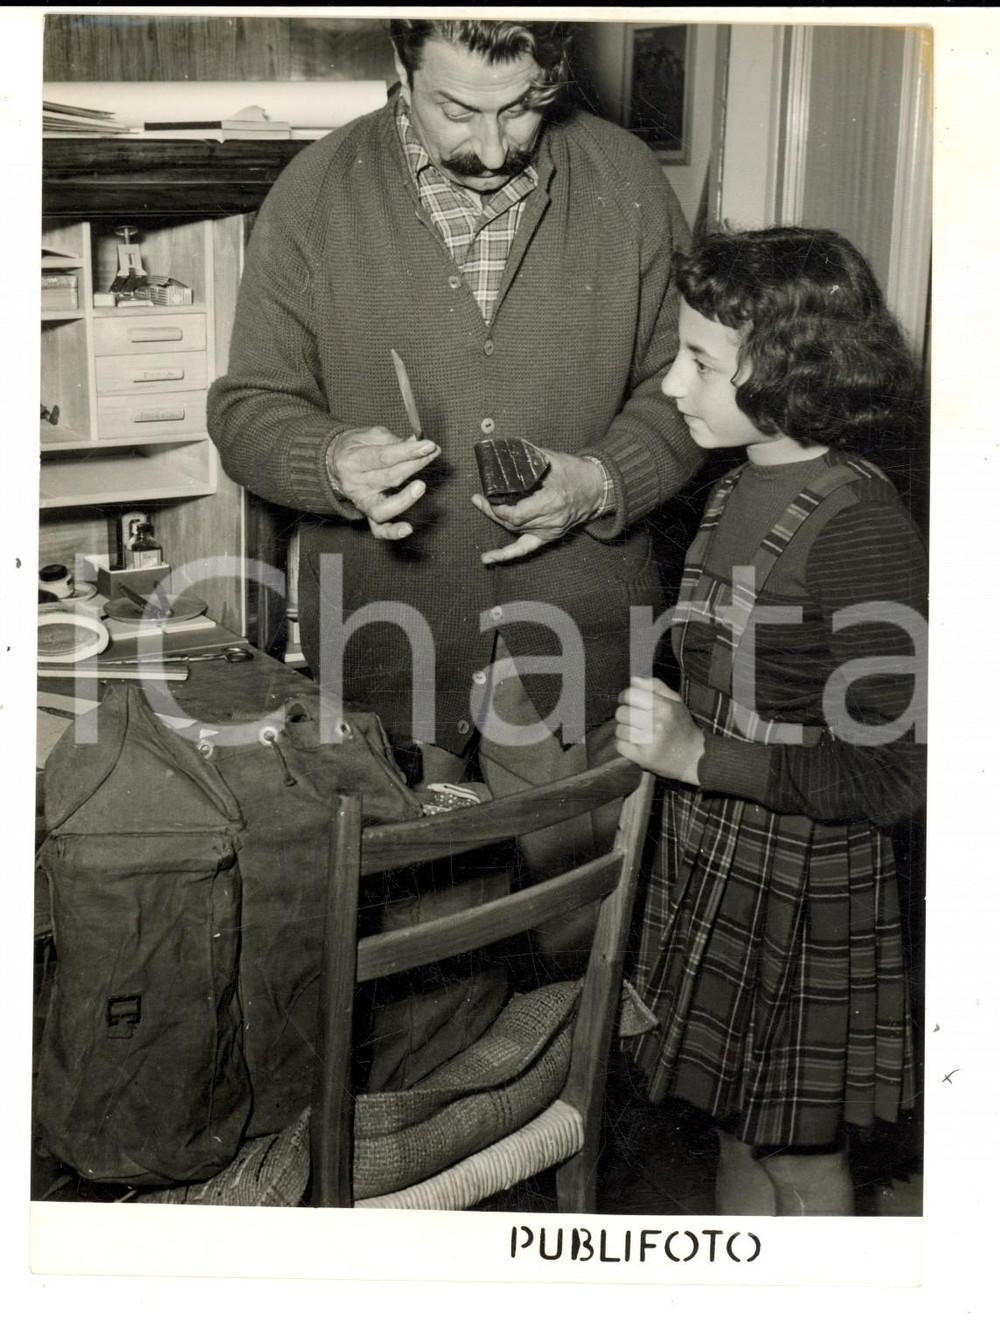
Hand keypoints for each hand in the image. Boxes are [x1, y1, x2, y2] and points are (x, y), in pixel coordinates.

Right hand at [327, 426, 440, 540]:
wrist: (333, 465)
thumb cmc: (355, 447)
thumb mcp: (368, 435)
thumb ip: (392, 440)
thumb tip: (417, 442)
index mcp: (352, 461)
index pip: (384, 457)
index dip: (408, 451)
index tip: (429, 445)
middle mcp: (355, 484)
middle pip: (389, 479)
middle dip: (414, 465)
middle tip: (432, 454)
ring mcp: (361, 502)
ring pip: (384, 508)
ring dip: (405, 499)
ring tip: (420, 486)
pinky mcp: (367, 514)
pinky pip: (379, 530)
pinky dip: (393, 532)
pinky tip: (408, 529)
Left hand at [472, 450, 605, 564]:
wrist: (597, 488)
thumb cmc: (575, 472)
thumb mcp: (552, 459)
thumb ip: (528, 457)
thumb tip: (505, 453)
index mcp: (552, 500)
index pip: (517, 513)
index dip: (497, 508)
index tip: (487, 496)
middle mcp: (551, 519)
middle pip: (513, 523)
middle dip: (492, 511)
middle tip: (479, 499)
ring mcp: (550, 530)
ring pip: (515, 531)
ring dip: (498, 520)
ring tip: (483, 507)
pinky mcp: (549, 536)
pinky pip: (525, 549)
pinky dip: (505, 554)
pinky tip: (486, 558)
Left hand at [615, 675, 704, 784]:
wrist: (694, 756)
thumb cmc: (681, 726)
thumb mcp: (675, 702)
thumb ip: (655, 687)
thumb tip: (634, 680)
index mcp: (664, 707)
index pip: (631, 695)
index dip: (625, 697)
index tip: (627, 701)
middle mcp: (657, 723)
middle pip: (622, 713)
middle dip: (625, 715)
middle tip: (634, 720)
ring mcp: (650, 741)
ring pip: (619, 729)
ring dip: (625, 731)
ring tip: (636, 733)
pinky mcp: (644, 757)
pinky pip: (620, 746)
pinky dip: (624, 745)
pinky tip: (635, 744)